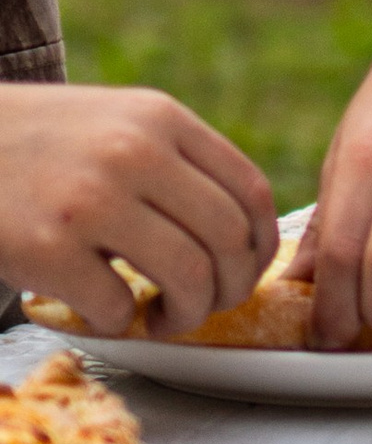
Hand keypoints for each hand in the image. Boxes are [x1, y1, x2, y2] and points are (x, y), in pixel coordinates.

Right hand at [0, 85, 273, 332]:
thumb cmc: (38, 145)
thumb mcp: (114, 122)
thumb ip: (176, 161)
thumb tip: (243, 234)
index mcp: (159, 119)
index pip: (252, 192)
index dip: (261, 248)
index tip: (243, 273)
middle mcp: (134, 152)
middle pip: (230, 242)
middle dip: (230, 291)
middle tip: (203, 306)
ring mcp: (91, 199)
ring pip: (189, 278)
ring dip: (185, 316)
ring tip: (161, 317)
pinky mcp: (47, 247)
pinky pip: (117, 307)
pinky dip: (119, 324)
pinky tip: (102, 311)